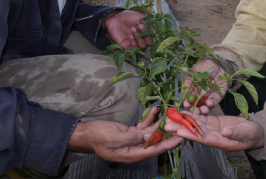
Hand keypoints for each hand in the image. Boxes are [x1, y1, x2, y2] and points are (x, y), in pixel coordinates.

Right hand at [68, 107, 182, 162]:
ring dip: (159, 123)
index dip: (167, 144)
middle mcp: (135, 148)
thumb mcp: (113, 138)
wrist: (86, 132)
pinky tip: (156, 110)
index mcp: (131, 154)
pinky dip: (149, 119)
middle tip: (180, 124)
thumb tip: (148, 137)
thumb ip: (132, 138)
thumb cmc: (97, 137)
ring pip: (151, 133)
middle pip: (155, 142)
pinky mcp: (131, 132)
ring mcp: (134, 140)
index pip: (153, 150)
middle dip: (167, 133)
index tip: (180, 138)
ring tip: (170, 114)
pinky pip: (144, 126)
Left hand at [103, 10, 153, 49]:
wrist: (116, 17)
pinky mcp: (126, 46)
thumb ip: (149, 23)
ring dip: (139, 37)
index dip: (149, 32)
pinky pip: (133, 49)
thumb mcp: (141, 16)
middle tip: (138, 26)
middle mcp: (141, 38)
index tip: (142, 24)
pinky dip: (133, 43)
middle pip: (149, 43)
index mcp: (145, 32)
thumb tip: (154, 32)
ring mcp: (134, 43)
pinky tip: (130, 36)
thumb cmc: (128, 16)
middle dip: (146, 35)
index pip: (152, 37)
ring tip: (132, 29)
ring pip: (142, 46)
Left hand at [164, 113, 263, 151]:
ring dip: (182, 121)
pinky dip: (191, 115)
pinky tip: (182, 111)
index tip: (178, 131)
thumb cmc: (252, 134)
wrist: (255, 131)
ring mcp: (212, 129)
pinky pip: (200, 119)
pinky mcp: (213, 123)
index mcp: (220, 141)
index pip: (202, 138)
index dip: (190, 135)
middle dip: (180, 128)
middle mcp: (213, 136)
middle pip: (194, 132)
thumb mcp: (247, 133)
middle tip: (166, 125)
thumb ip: (236, 133)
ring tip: (170, 117)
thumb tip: (224, 131)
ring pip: (195, 125)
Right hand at [183, 59, 227, 114]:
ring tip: (203, 110)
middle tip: (195, 112)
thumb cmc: (204, 65)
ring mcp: (208, 96)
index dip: (186, 102)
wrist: (218, 63)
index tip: (186, 104)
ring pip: (205, 106)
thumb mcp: (194, 71)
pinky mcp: (217, 96)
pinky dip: (211, 104)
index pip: (188, 98)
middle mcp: (199, 94)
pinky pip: (214, 102)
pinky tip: (209, 103)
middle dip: (195, 110)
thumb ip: (189, 81)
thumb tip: (184, 92)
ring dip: (203, 110)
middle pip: (196, 105)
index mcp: (192, 89)